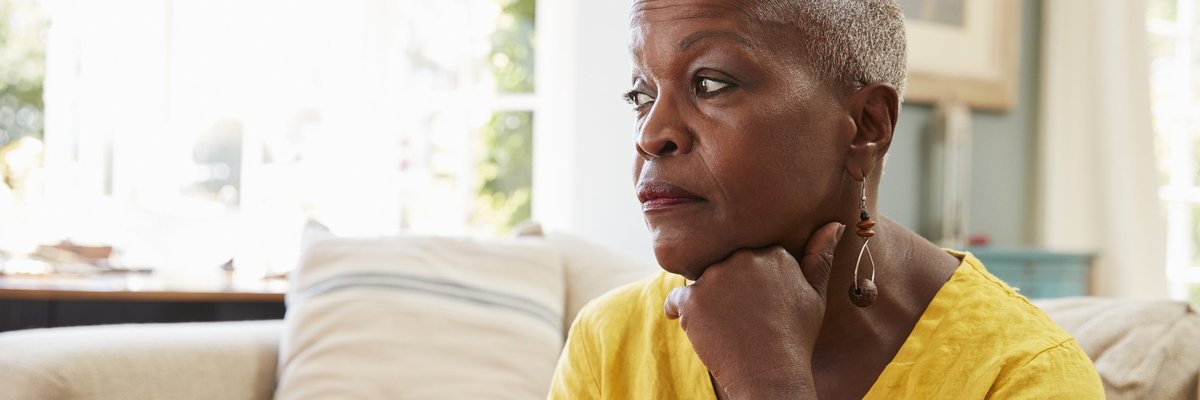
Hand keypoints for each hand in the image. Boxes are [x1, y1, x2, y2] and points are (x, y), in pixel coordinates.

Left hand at [664, 222, 844, 399]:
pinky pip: (677, 300)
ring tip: (726, 326)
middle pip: (724, 265)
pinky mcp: (693, 300)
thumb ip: (820, 256)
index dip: (751, 282)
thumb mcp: (815, 295)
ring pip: (701, 281)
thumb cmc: (796, 337)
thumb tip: (835, 224)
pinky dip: (681, 312)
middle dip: (728, 287)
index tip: (758, 304)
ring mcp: (716, 278)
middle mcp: (743, 258)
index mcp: (773, 253)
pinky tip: (699, 328)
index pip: (750, 257)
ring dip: (707, 300)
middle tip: (742, 318)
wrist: (771, 374)